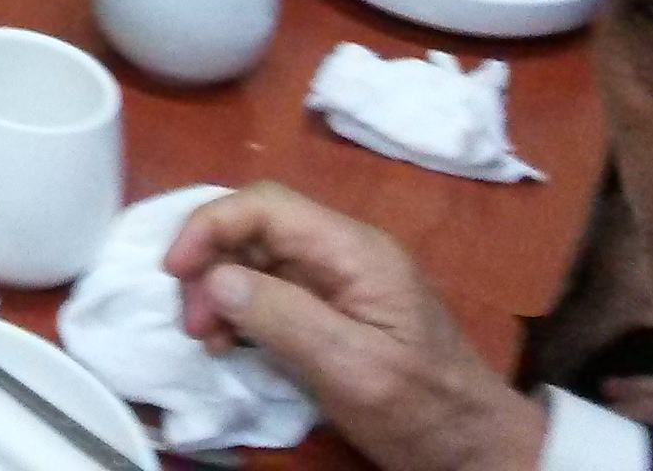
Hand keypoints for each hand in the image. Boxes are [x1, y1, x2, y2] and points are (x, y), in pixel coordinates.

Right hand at [164, 183, 546, 470]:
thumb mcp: (352, 369)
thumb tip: (214, 278)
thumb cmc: (421, 408)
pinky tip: (231, 344)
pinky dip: (241, 311)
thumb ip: (284, 317)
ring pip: (258, 258)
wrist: (478, 449)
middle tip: (193, 323)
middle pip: (257, 227)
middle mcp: (345, 252)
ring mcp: (340, 281)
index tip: (174, 271)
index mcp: (355, 251)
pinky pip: (272, 290)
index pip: (266, 205)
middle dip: (211, 263)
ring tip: (209, 338)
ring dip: (221, 290)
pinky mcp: (334, 310)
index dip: (209, 225)